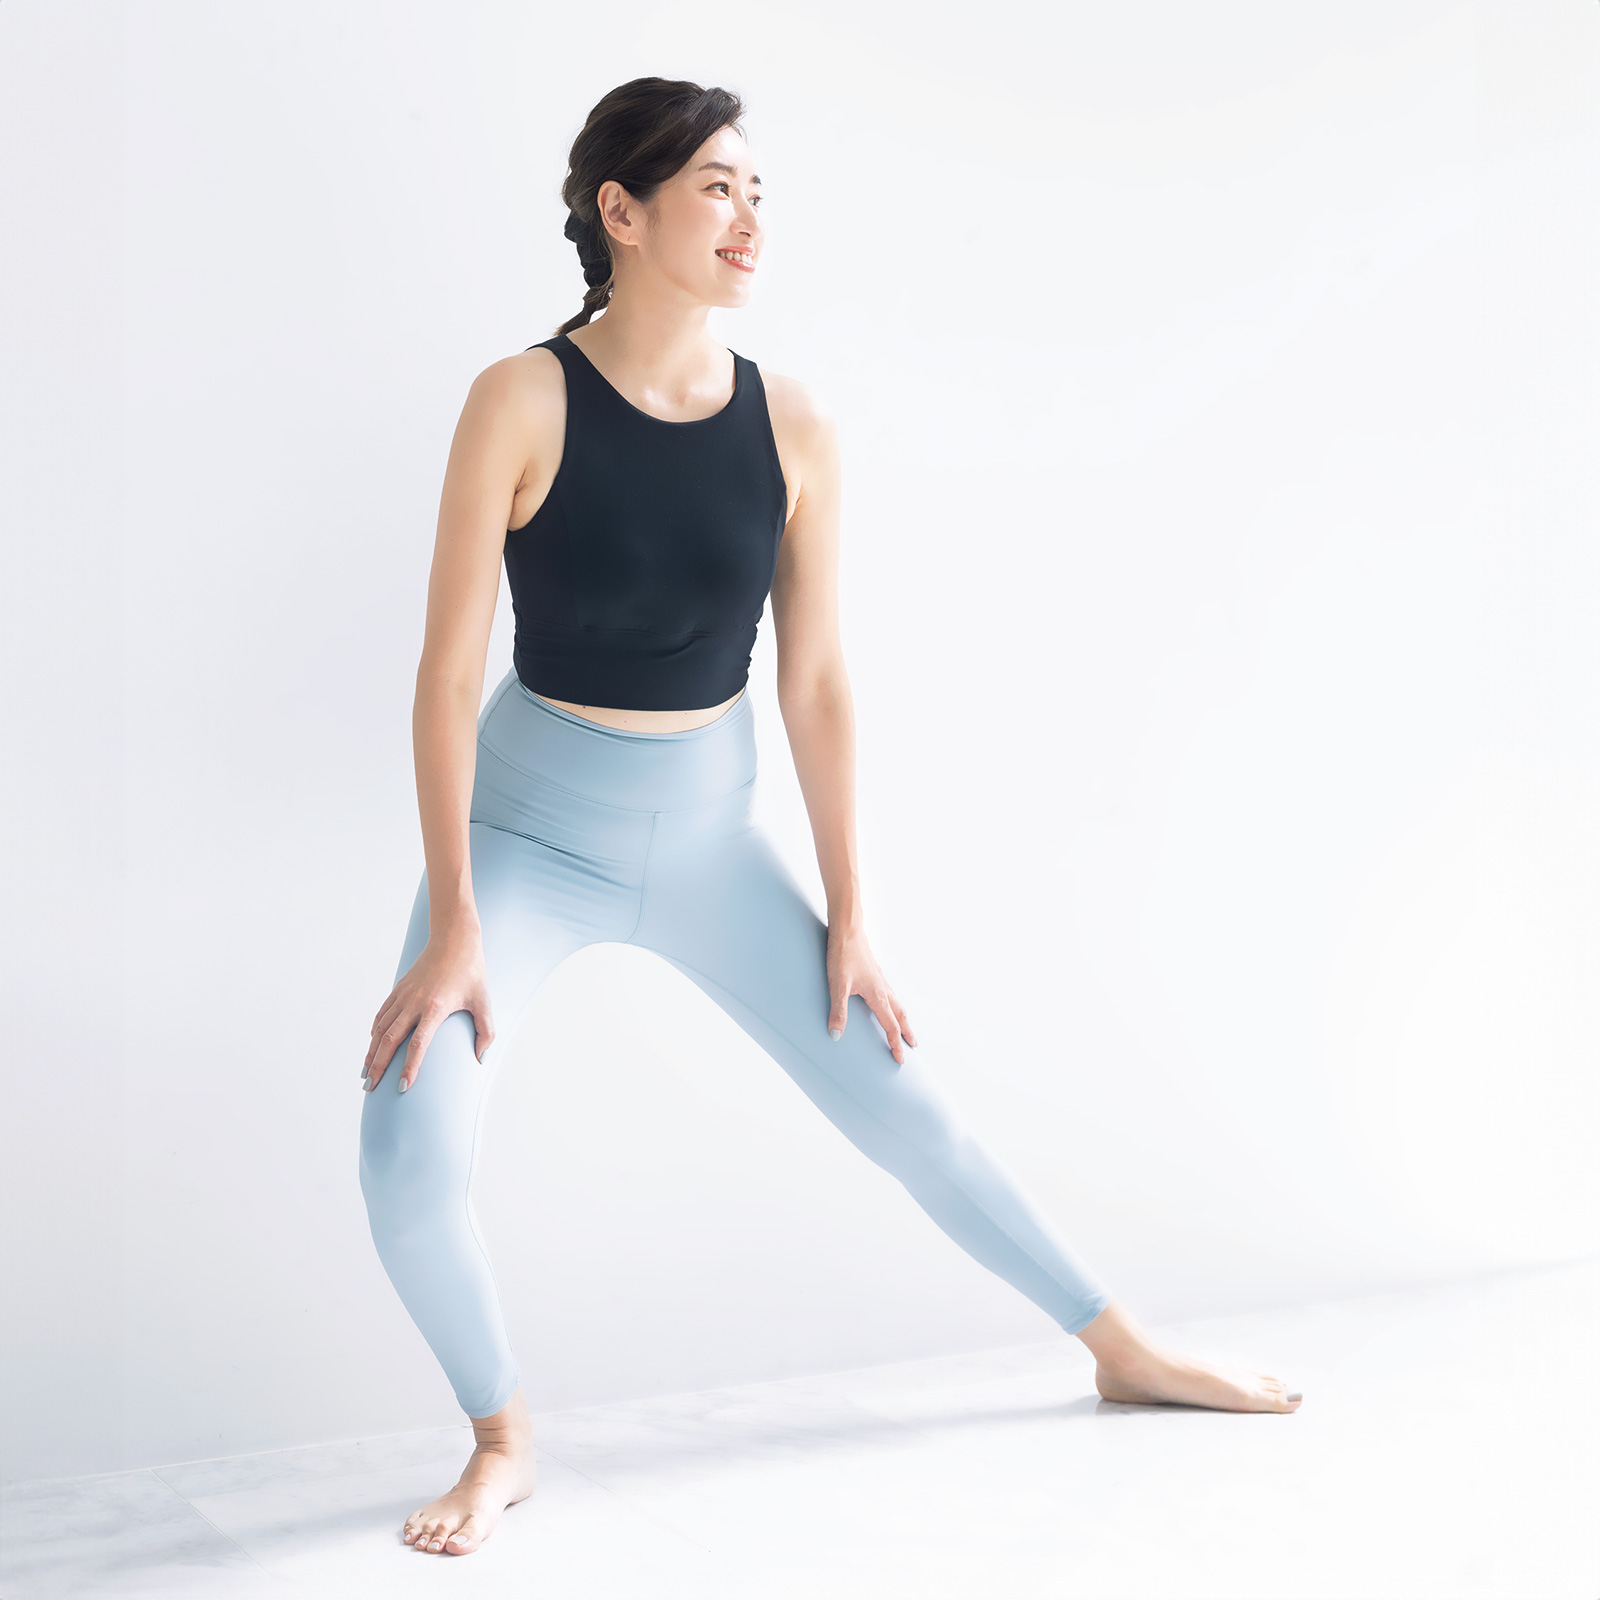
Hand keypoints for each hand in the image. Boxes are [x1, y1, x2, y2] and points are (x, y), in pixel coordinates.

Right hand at [362, 923, 494, 1092]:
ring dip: (371, 1052)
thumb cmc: (471, 970)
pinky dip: (374, 1032)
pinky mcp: (399, 989)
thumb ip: (485, 1031)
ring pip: (380, 1028)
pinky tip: (372, 1046)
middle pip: (390, 1040)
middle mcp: (414, 1002)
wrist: (454, 939)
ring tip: (365, 1073)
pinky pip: (382, 1014)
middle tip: (370, 1087)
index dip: (409, 1068)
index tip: (402, 1088)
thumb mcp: (484, 1000)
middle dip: (378, 1066)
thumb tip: (480, 1059)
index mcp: (435, 1007)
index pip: (418, 1045)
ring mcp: (403, 995)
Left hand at [826, 920, 916, 1063]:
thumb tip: (836, 1036)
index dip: (895, 1044)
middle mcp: (883, 988)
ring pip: (897, 1002)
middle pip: (901, 1015)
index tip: (900, 1060)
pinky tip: (886, 1001)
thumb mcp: (837, 985)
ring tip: (904, 1027)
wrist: (847, 928)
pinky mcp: (874, 971)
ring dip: (902, 1017)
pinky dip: (894, 1003)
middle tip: (913, 1046)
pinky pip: (889, 992)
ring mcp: (880, 978)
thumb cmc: (843, 955)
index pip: (890, 1026)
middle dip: (907, 1032)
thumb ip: (838, 1011)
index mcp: (878, 995)